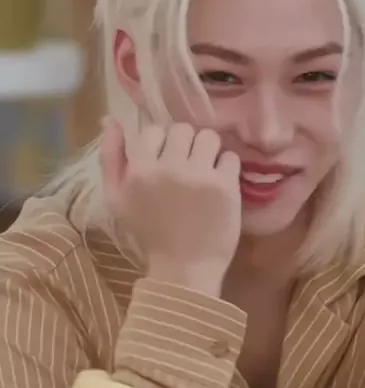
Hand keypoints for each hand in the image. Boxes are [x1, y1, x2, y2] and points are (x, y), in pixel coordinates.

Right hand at [100, 119, 241, 294]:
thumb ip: (110, 157)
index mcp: (140, 169)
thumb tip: (112, 120)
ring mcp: (200, 175)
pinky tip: (218, 185)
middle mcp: (170, 167)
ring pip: (209, 138)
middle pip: (183, 129)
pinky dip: (226, 168)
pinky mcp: (226, 186)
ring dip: (208, 151)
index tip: (165, 164)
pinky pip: (230, 157)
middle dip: (185, 146)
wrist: (184, 266)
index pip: (154, 130)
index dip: (160, 145)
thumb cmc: (148, 232)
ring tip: (204, 172)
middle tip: (186, 168)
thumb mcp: (116, 197)